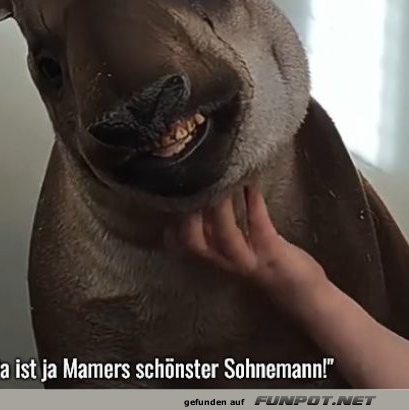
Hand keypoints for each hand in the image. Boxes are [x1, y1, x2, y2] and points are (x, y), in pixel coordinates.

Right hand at [171, 186, 328, 319]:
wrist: (306, 298)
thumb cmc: (270, 268)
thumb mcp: (240, 250)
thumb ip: (222, 230)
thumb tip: (208, 198)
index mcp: (216, 259)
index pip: (184, 241)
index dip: (173, 220)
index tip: (170, 193)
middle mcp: (226, 263)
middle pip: (195, 241)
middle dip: (189, 214)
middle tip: (193, 182)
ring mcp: (249, 260)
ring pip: (226, 235)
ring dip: (221, 206)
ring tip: (222, 178)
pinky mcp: (272, 253)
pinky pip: (258, 224)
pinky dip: (253, 202)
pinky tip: (252, 185)